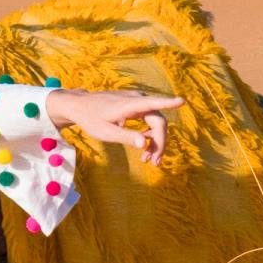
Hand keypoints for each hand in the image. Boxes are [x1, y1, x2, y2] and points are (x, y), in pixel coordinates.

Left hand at [44, 87, 183, 165]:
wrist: (80, 106)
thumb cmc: (91, 119)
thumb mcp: (105, 132)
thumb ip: (125, 137)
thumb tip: (144, 145)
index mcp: (128, 105)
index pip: (152, 104)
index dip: (168, 103)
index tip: (181, 101)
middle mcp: (136, 100)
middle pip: (158, 121)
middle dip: (159, 142)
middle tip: (154, 162)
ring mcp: (137, 102)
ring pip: (155, 122)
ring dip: (155, 141)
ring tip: (148, 159)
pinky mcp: (136, 106)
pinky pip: (149, 121)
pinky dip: (149, 135)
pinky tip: (144, 148)